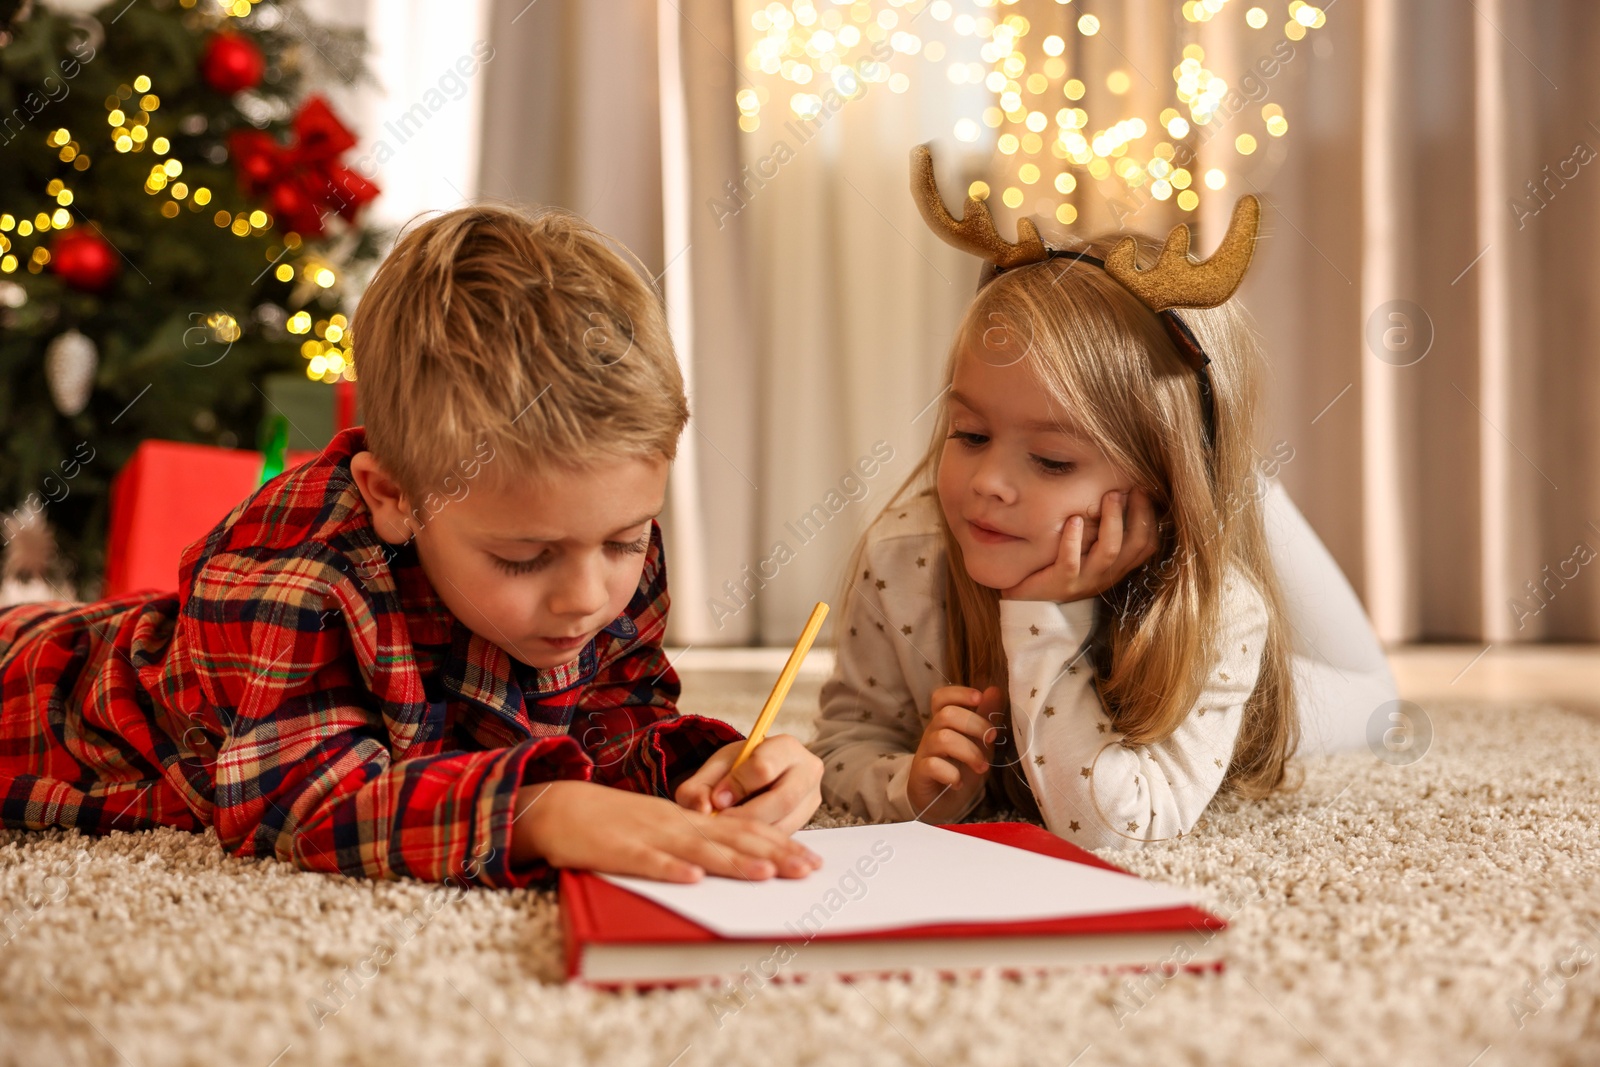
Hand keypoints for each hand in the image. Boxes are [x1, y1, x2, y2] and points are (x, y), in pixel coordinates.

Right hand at [513, 780, 822, 882]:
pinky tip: (692, 879)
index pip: (743, 828)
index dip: (779, 842)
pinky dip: (671, 870)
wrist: (559, 807)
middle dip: (774, 855)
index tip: (812, 858)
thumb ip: (695, 840)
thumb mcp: (662, 826)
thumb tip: (735, 861)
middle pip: (732, 838)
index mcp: (688, 819)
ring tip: (766, 874)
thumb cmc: (614, 822)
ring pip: (698, 849)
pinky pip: (648, 862)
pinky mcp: (619, 850)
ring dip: (734, 862)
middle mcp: (677, 824)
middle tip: (809, 870)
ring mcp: (649, 836)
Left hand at [675, 735, 822, 834]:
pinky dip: (760, 844)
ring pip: (786, 824)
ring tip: (728, 833)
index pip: (764, 767)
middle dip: (747, 815)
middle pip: (782, 800)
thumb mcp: (716, 769)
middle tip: (721, 823)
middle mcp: (808, 771)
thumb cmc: (738, 769)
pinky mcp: (807, 821)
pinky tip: (742, 842)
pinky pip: (785, 838)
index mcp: (786, 747)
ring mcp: (811, 799)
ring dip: (753, 834)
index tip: (717, 799)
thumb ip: (700, 786)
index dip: (737, 785)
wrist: (758, 775)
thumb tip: (703, 809)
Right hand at [906, 685, 1003, 823]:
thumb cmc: (962, 767)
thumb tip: (995, 690)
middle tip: (991, 740)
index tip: (979, 698)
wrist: (944, 802)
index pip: (941, 697)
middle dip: (975, 725)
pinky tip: (959, 783)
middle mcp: (933, 733)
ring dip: (969, 752)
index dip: (958, 693)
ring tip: (982, 767)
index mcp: (945, 722)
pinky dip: (951, 774)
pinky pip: (933, 765)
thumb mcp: (980, 741)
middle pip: (946, 714)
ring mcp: (925, 752)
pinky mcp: (921, 773)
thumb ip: (986, 717)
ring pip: (943, 739)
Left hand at [1002, 488, 1157, 601]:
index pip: (1146, 544)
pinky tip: (1073, 520)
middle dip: (1138, 514)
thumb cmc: (1057, 565)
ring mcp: (1085, 580)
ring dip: (1112, 522)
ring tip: (1109, 497)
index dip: (1150, 518)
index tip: (1143, 490)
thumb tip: (1116, 491)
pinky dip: (1072, 540)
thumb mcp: (1085, 549)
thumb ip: (1100, 530)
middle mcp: (1106, 574)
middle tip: (1130, 488)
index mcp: (1116, 567)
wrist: (1027, 595)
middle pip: (1135, 545)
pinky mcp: (1061, 583)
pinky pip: (1070, 562)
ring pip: (1108, 552)